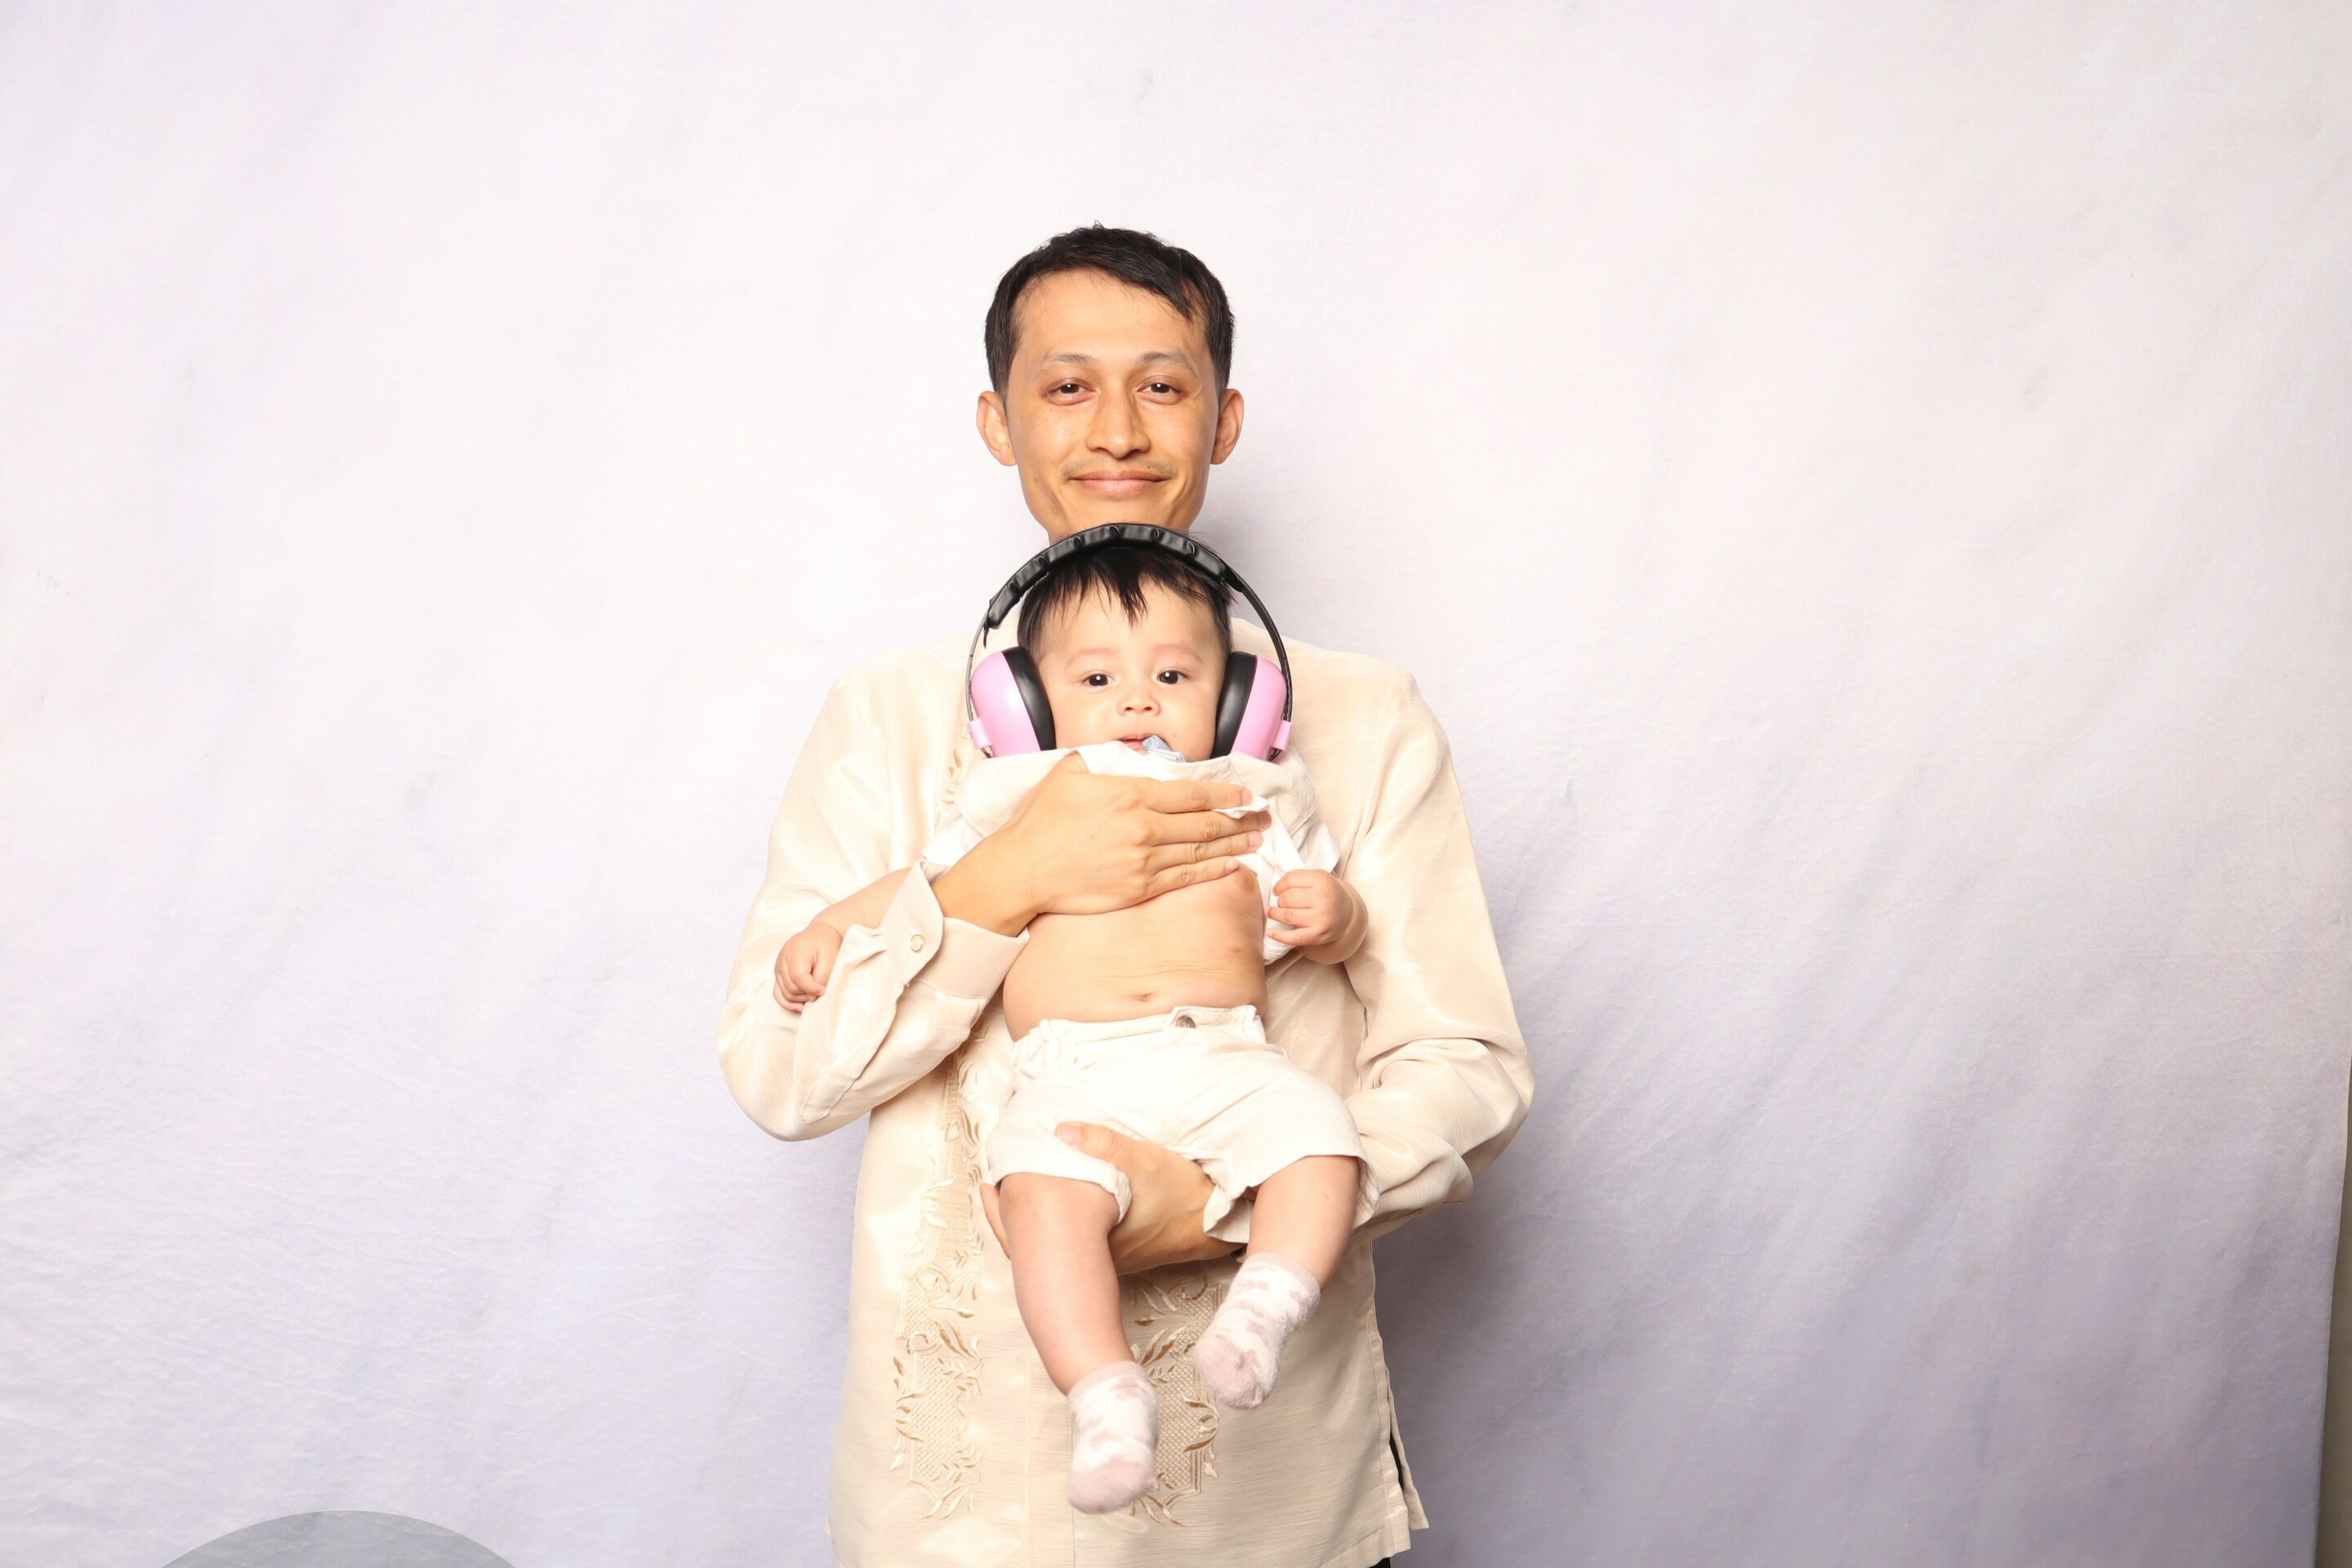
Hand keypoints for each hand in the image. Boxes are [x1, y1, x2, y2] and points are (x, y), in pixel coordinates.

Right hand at [773, 922, 842, 1011]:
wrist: (820, 934)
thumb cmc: (826, 943)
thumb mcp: (830, 957)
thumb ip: (822, 976)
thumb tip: (814, 995)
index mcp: (794, 952)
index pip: (797, 977)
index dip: (811, 988)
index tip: (824, 990)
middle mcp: (782, 960)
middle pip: (790, 987)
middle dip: (807, 994)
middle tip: (821, 991)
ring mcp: (778, 969)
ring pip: (785, 993)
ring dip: (800, 998)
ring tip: (814, 994)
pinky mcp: (779, 975)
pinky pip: (778, 994)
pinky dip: (788, 1002)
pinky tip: (800, 1006)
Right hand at [934, 753, 1270, 934]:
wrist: (1023, 870)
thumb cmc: (1040, 822)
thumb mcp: (1069, 774)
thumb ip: (1101, 762)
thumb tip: (1122, 757)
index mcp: (1131, 795)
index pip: (1191, 792)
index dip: (1224, 792)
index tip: (1244, 793)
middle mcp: (1144, 827)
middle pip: (1204, 823)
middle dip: (1239, 818)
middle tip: (1263, 817)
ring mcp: (1144, 860)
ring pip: (1200, 852)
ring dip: (1233, 845)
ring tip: (1255, 839)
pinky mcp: (1138, 889)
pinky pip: (1185, 879)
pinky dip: (1212, 872)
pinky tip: (1230, 866)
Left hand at [978, 1122, 1235, 1274]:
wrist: (1218, 1224)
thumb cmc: (1182, 1193)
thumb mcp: (1144, 1159)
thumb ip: (1103, 1142)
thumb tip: (1059, 1129)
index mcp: (1092, 1238)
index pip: (1034, 1233)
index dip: (1005, 1211)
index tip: (988, 1184)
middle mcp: (1097, 1256)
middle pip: (1038, 1246)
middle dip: (1011, 1216)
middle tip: (990, 1188)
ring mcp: (1109, 1258)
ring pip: (1056, 1247)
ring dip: (1034, 1221)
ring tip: (1013, 1192)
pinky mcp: (1121, 1254)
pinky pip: (1076, 1244)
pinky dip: (1057, 1226)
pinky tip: (1058, 1204)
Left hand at [1267, 869, 1365, 958]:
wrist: (1346, 913)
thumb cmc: (1326, 893)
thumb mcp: (1318, 877)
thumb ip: (1298, 878)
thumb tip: (1275, 890)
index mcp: (1322, 881)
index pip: (1290, 879)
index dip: (1279, 885)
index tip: (1277, 890)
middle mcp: (1323, 899)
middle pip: (1287, 898)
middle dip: (1280, 901)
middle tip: (1281, 903)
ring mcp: (1321, 918)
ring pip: (1287, 915)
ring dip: (1275, 914)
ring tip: (1272, 913)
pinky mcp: (1318, 935)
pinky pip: (1294, 937)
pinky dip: (1279, 936)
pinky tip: (1269, 933)